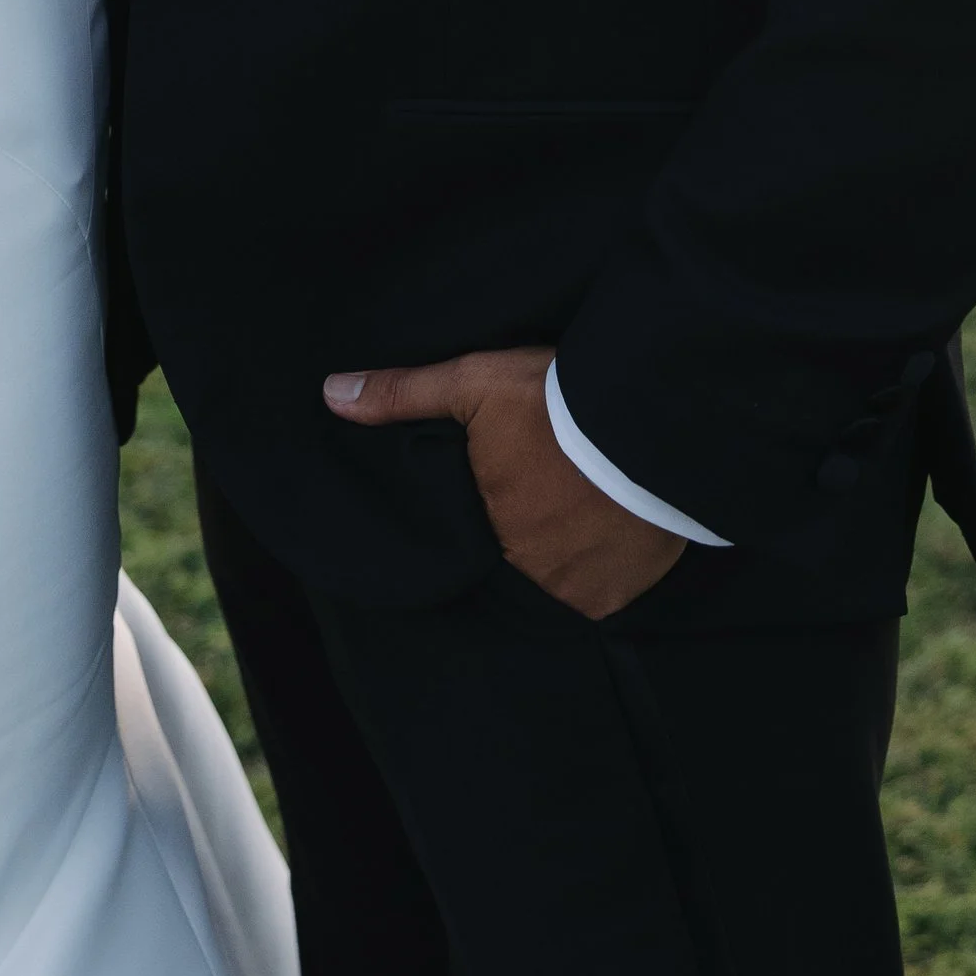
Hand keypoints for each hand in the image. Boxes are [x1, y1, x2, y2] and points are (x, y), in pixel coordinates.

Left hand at [325, 344, 685, 618]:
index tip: (509, 483)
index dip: (490, 509)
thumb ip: (403, 395)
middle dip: (529, 529)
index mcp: (486, 531)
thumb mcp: (472, 382)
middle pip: (520, 557)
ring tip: (583, 507)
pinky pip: (606, 590)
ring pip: (561, 576)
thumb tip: (330, 396)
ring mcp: (577, 590)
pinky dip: (608, 566)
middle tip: (550, 489)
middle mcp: (527, 575)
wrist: (645, 418)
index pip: (476, 534)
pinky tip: (613, 530)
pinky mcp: (623, 592)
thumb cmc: (554, 403)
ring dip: (568, 549)